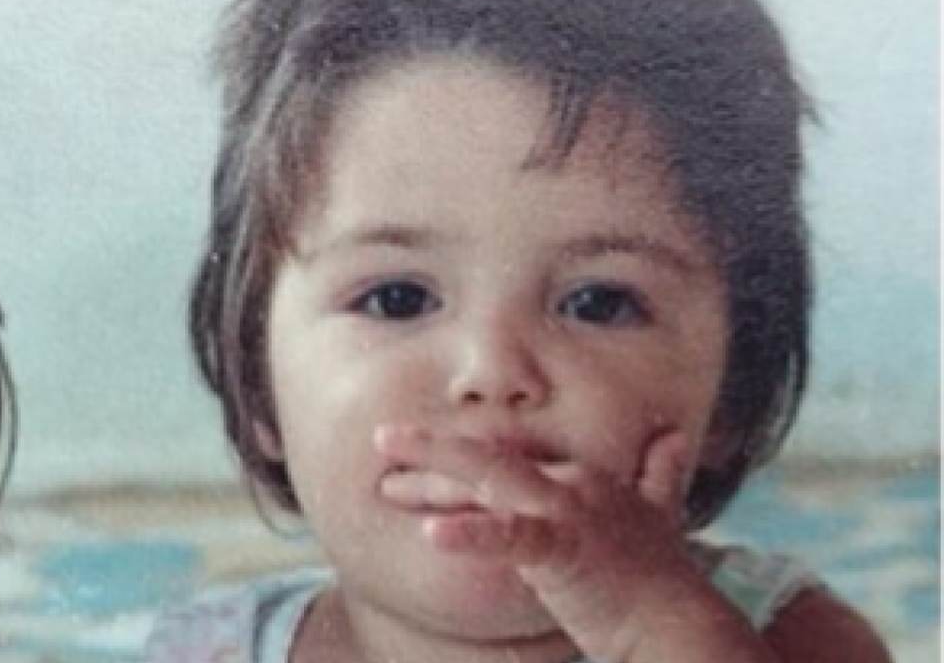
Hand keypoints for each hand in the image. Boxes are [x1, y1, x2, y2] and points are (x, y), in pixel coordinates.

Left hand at [374, 425, 709, 660]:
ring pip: (489, 483)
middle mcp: (571, 483)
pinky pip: (510, 538)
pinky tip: (433, 535)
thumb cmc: (660, 578)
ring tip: (388, 480)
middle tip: (383, 440)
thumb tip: (675, 439)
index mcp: (581, 476)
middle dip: (431, 451)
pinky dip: (472, 535)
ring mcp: (567, 512)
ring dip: (433, 480)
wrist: (680, 625)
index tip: (418, 446)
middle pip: (488, 460)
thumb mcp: (660, 514)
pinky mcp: (564, 549)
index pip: (508, 455)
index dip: (461, 451)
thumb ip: (660, 475)